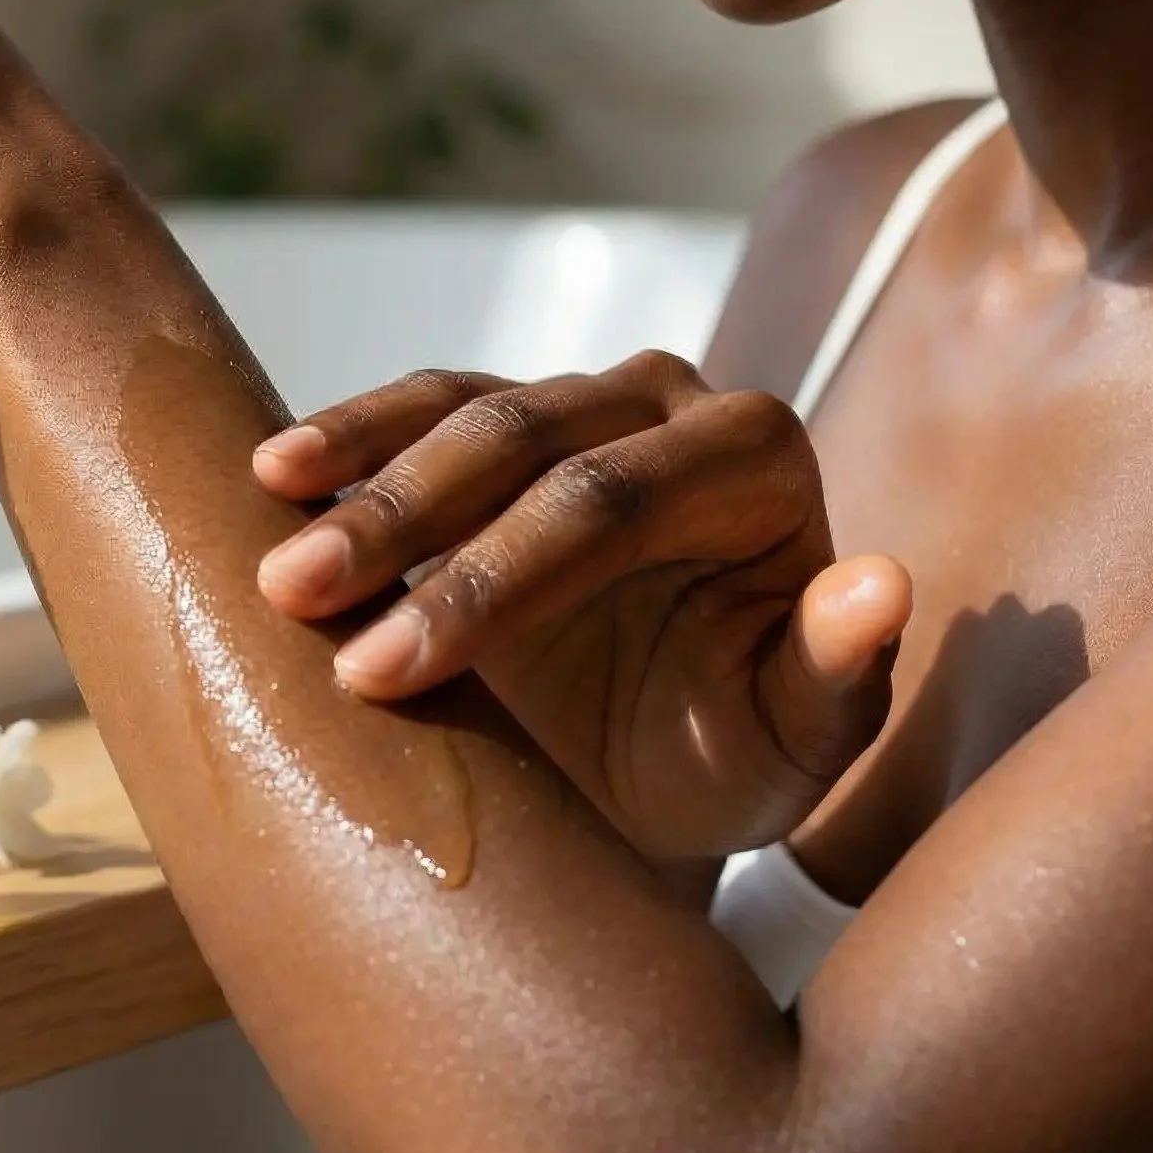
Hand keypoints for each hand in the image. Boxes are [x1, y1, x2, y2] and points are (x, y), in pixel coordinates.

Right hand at [253, 356, 911, 862]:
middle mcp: (670, 400)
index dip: (489, 582)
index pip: (608, 503)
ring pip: (460, 408)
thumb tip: (882, 582)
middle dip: (400, 526)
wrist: (649, 754)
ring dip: (356, 477)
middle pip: (521, 443)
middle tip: (291, 601)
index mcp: (757, 460)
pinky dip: (346, 438)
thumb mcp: (789, 754)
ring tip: (270, 548)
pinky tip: (272, 475)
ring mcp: (581, 395)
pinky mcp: (502, 407)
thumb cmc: (725, 757)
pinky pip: (419, 405)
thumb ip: (839, 678)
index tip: (384, 674)